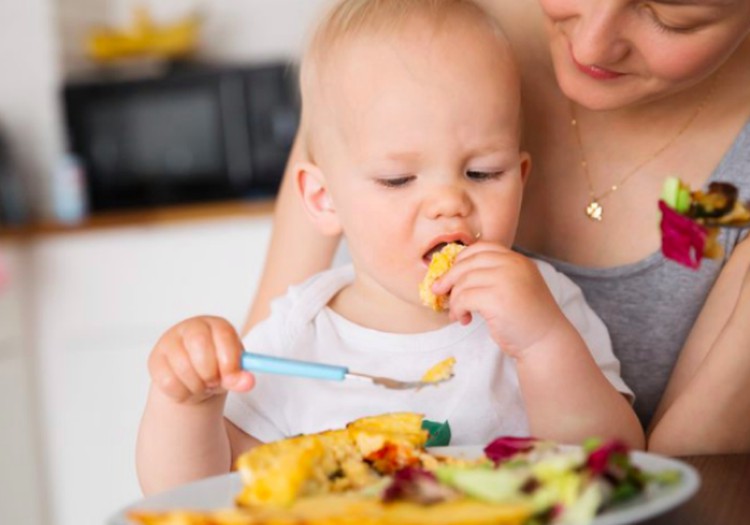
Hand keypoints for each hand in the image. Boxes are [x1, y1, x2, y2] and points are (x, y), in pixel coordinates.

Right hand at [148, 316, 254, 403]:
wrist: (192, 379)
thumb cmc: (216, 369)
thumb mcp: (232, 372)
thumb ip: (240, 377)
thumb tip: (248, 382)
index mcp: (216, 326)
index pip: (223, 334)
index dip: (229, 359)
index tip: (231, 378)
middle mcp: (192, 327)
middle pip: (199, 343)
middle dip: (210, 371)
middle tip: (213, 383)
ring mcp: (170, 341)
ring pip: (183, 366)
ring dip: (197, 386)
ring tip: (202, 386)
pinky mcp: (155, 359)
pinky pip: (168, 381)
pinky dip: (182, 393)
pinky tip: (186, 389)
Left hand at [432, 243, 565, 356]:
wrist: (546, 342)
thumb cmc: (528, 320)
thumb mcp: (515, 288)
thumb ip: (495, 276)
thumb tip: (454, 275)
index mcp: (518, 260)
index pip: (481, 248)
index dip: (461, 259)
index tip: (452, 274)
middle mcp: (512, 265)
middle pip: (468, 262)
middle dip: (449, 277)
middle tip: (439, 291)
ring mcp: (505, 280)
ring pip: (463, 281)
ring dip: (454, 299)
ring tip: (458, 313)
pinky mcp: (496, 298)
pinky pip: (463, 298)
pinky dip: (458, 309)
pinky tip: (464, 319)